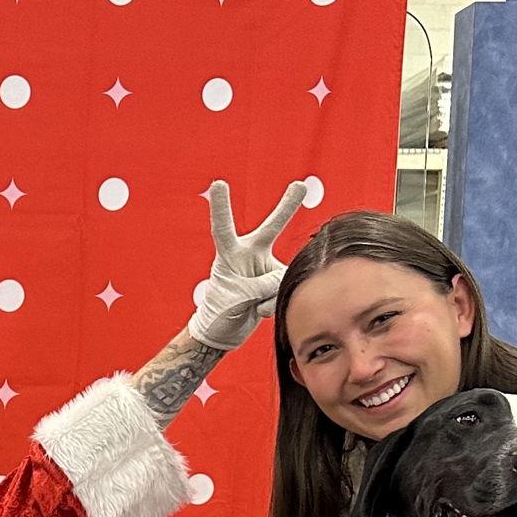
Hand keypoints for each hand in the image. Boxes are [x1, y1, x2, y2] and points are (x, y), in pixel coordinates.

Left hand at [188, 179, 309, 349]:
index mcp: (229, 256)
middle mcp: (249, 256)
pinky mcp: (275, 283)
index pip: (223, 229)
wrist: (223, 333)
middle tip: (299, 186)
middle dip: (287, 207)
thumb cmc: (219, 314)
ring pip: (280, 276)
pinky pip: (283, 292)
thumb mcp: (236, 300)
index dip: (221, 207)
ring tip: (251, 308)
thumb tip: (286, 277)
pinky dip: (271, 306)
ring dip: (267, 296)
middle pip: (270, 228)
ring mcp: (264, 269)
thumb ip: (262, 286)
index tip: (217, 183)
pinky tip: (258, 311)